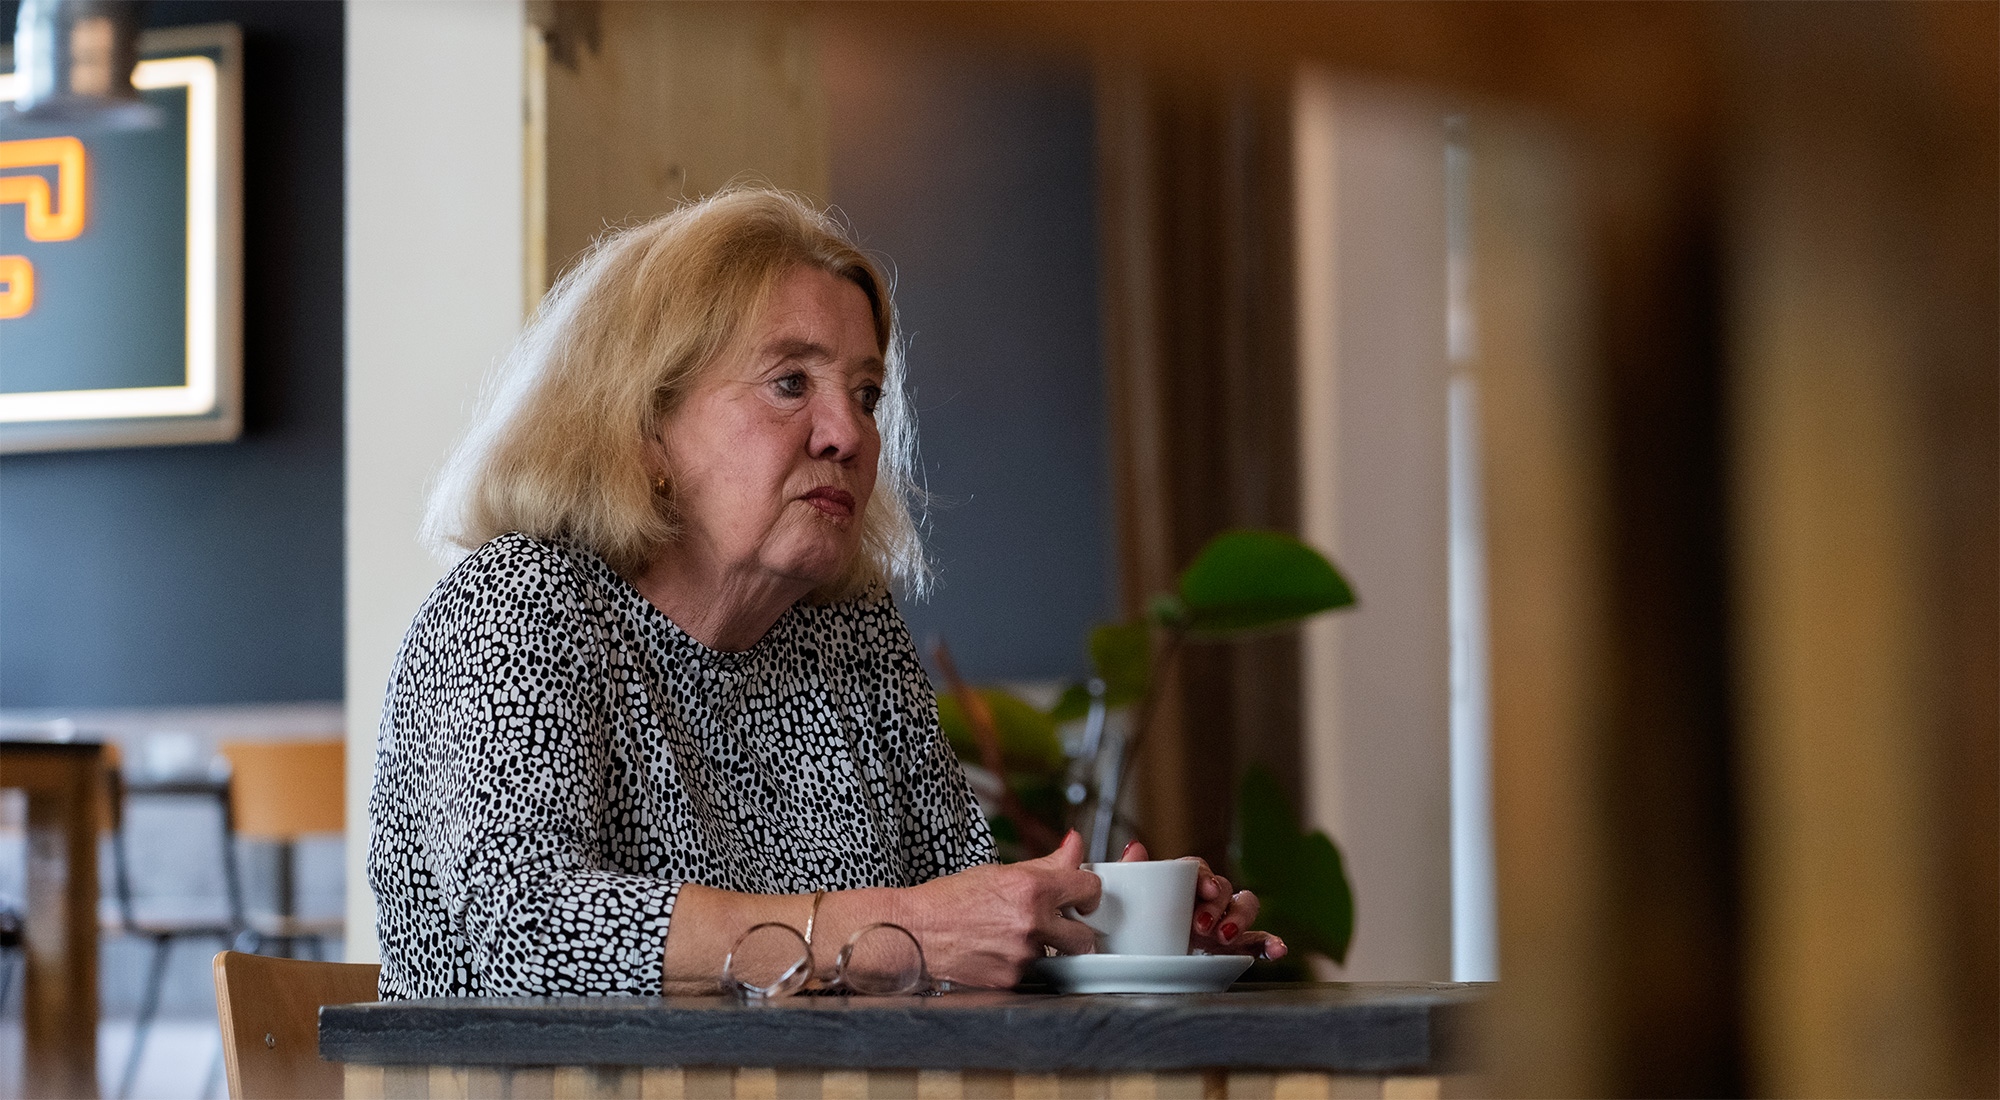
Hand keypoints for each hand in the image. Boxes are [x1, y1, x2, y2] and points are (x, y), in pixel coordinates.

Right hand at [896, 830, 1101, 987]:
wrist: (914, 933)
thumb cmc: (949, 900)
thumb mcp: (999, 872)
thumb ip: (1046, 863)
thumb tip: (1073, 846)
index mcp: (1031, 889)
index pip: (1089, 889)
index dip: (1088, 893)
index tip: (1082, 897)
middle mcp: (1031, 923)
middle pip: (1084, 936)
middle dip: (1075, 930)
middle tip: (1058, 924)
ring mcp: (1022, 955)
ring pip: (1058, 956)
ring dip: (1046, 948)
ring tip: (1015, 937)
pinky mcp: (1011, 979)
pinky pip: (1033, 972)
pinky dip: (1022, 963)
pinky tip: (999, 951)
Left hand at [1118, 841, 1286, 959]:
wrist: (1133, 960)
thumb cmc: (1129, 927)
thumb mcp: (1121, 902)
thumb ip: (1127, 874)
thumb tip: (1135, 847)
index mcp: (1180, 884)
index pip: (1197, 869)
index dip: (1204, 876)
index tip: (1204, 888)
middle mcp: (1205, 899)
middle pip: (1224, 887)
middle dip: (1219, 904)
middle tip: (1203, 925)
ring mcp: (1221, 921)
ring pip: (1244, 907)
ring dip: (1241, 919)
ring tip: (1226, 938)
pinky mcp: (1233, 947)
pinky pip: (1256, 941)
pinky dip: (1270, 944)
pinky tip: (1278, 950)